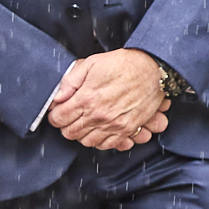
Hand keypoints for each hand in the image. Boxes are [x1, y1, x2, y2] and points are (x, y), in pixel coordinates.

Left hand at [44, 49, 171, 151]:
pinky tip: (98, 130)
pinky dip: (100, 141)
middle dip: (65, 126)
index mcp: (87, 98)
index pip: (59, 118)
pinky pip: (107, 145)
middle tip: (69, 117)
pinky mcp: (127, 129)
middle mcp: (99, 115)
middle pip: (70, 133)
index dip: (54, 115)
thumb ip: (70, 81)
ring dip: (82, 134)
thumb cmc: (124, 64)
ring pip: (87, 142)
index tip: (58, 110)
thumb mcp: (92, 64)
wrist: (153, 70)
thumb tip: (57, 96)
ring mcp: (114, 125)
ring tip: (84, 123)